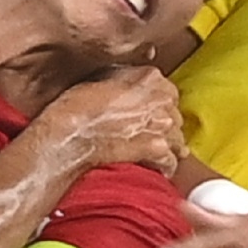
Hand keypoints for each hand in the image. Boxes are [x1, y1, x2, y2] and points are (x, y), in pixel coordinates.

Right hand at [41, 67, 185, 176]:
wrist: (70, 135)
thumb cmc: (77, 107)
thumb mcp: (101, 78)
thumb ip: (126, 78)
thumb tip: (134, 85)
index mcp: (150, 78)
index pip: (168, 92)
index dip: (157, 106)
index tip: (149, 115)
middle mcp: (162, 99)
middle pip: (174, 116)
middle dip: (163, 127)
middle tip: (147, 136)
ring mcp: (163, 125)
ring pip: (177, 139)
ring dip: (167, 147)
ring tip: (153, 156)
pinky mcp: (158, 150)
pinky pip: (171, 161)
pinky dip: (164, 167)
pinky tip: (154, 169)